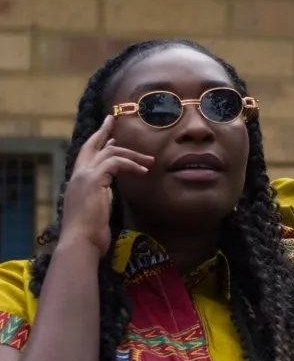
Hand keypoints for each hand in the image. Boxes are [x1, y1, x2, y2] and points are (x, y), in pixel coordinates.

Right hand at [60, 115, 152, 255]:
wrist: (80, 241)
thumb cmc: (89, 233)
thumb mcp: (97, 210)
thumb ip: (101, 196)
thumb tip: (110, 189)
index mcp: (77, 182)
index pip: (86, 156)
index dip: (97, 143)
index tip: (108, 134)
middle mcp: (78, 175)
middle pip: (92, 146)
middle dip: (104, 131)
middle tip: (113, 119)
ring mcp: (84, 176)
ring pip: (109, 153)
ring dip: (132, 155)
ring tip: (149, 161)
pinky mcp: (93, 179)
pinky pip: (116, 162)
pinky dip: (131, 164)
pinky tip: (143, 171)